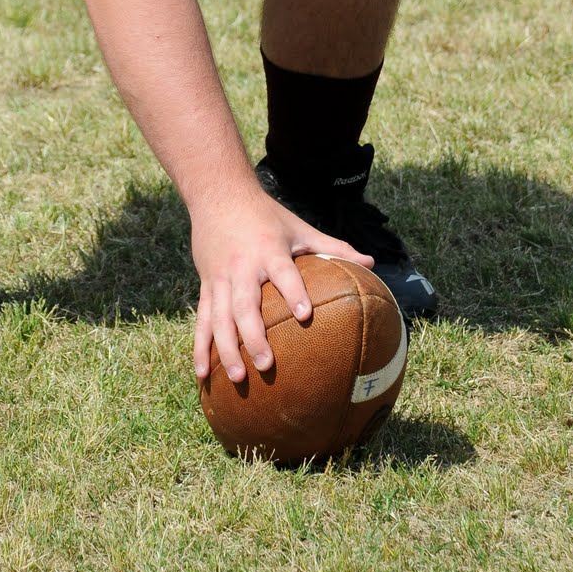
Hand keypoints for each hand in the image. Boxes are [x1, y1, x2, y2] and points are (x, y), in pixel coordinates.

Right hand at [191, 185, 373, 383]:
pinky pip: (202, 320)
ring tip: (237, 378)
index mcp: (269, 249)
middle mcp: (242, 266)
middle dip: (254, 336)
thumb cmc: (266, 215)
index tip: (305, 316)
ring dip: (226, 349)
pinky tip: (202, 374)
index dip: (293, 292)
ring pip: (220, 317)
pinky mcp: (206, 285)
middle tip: (266, 365)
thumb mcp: (300, 228)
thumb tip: (372, 263)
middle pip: (246, 305)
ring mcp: (220, 278)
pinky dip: (200, 347)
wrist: (218, 194)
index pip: (283, 272)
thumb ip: (333, 247)